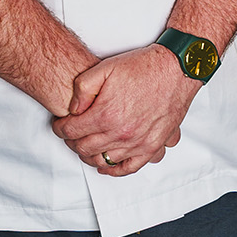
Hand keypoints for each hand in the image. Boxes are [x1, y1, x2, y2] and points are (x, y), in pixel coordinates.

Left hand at [52, 45, 199, 175]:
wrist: (176, 68)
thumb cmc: (144, 67)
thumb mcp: (104, 68)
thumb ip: (82, 89)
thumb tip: (72, 109)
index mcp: (106, 115)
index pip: (71, 131)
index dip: (60, 128)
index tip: (60, 124)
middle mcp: (121, 133)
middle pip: (84, 148)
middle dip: (72, 142)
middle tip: (71, 134)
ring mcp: (138, 142)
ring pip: (103, 160)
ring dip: (89, 155)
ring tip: (86, 145)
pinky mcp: (153, 146)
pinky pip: (130, 167)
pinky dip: (114, 170)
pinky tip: (107, 164)